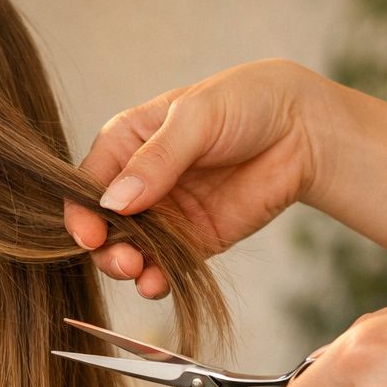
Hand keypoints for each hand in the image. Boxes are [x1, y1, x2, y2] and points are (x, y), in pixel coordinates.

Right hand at [65, 59, 328, 296]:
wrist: (304, 129)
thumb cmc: (245, 103)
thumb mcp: (195, 118)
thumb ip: (156, 160)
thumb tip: (114, 204)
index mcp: (126, 143)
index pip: (87, 183)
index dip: (82, 211)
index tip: (89, 235)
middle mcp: (137, 181)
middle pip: (102, 225)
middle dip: (106, 247)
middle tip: (124, 260)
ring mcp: (164, 214)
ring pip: (128, 250)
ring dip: (127, 267)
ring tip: (140, 272)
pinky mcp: (192, 241)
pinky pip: (164, 267)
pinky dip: (156, 280)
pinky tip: (158, 284)